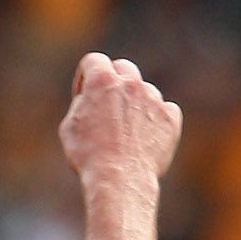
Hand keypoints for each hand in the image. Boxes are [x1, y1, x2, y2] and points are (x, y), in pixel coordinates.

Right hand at [59, 51, 181, 197]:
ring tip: (125, 134)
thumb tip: (90, 97)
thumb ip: (81, 103)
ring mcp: (154, 98)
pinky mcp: (171, 117)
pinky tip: (143, 139)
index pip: (93, 61)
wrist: (119, 179)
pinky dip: (155, 120)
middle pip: (123, 68)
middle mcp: (131, 83)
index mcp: (102, 80)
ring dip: (135, 104)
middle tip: (107, 106)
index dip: (85, 76)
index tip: (84, 94)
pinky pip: (164, 110)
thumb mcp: (69, 127)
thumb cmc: (88, 156)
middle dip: (114, 82)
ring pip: (144, 91)